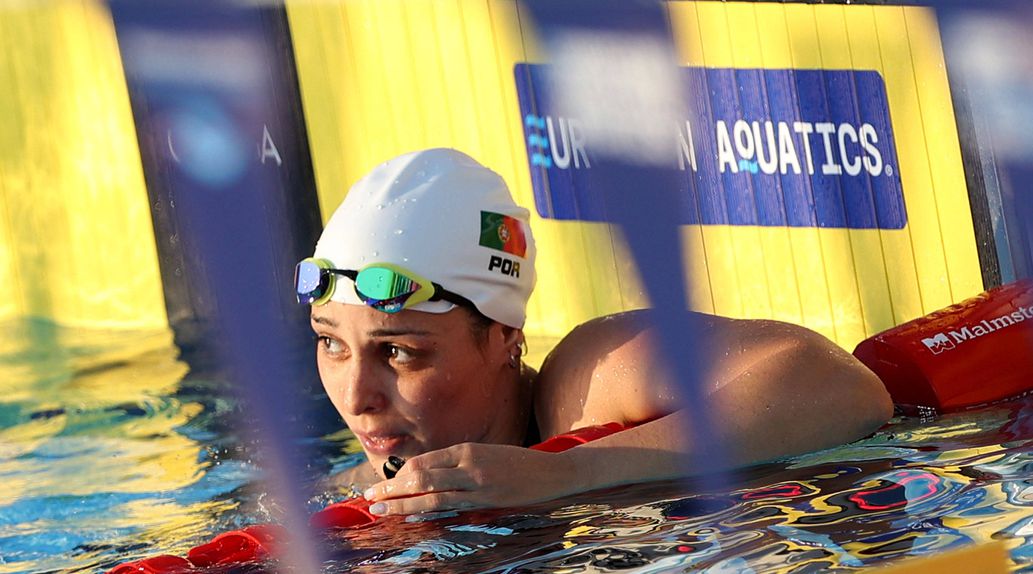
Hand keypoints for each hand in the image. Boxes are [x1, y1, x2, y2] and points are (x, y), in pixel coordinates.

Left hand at [362, 442, 578, 515]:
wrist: (554, 472)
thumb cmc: (518, 464)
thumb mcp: (486, 454)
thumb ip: (458, 463)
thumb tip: (425, 475)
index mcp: (467, 449)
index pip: (424, 462)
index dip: (399, 475)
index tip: (383, 484)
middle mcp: (469, 464)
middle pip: (421, 476)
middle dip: (391, 488)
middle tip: (369, 497)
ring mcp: (478, 484)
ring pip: (431, 494)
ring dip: (401, 502)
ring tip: (380, 508)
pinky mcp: (488, 500)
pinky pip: (451, 507)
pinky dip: (427, 510)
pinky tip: (410, 515)